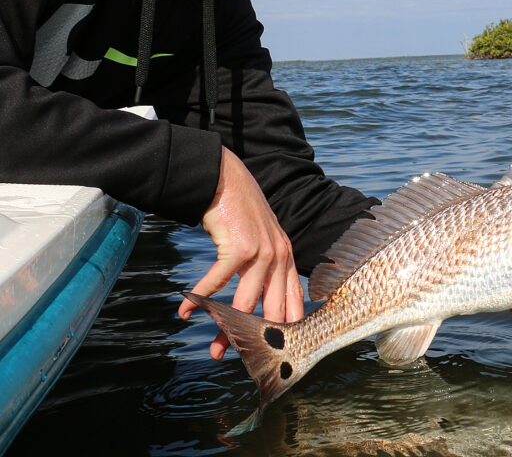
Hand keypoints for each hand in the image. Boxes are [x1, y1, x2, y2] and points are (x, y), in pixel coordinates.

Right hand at [178, 147, 303, 359]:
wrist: (227, 180)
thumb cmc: (241, 215)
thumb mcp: (263, 241)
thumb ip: (267, 270)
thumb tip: (259, 308)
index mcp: (287, 258)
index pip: (294, 302)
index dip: (288, 330)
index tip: (280, 354)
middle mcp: (279, 257)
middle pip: (271, 310)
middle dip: (258, 340)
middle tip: (246, 363)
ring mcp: (261, 252)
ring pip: (246, 304)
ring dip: (227, 330)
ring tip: (215, 351)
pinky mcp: (239, 247)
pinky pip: (218, 283)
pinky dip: (200, 300)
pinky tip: (185, 312)